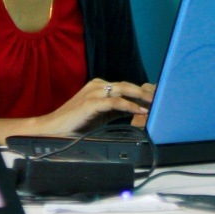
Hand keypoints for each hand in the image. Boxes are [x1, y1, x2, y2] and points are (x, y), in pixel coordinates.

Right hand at [36, 78, 151, 134]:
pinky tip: (140, 111)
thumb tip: (138, 112)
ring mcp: (94, 92)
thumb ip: (117, 111)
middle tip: (161, 98)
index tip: (157, 97)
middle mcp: (98, 85)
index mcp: (100, 86)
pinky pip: (115, 102)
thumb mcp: (102, 115)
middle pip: (127, 85)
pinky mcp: (91, 103)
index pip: (126, 86)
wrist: (53, 129)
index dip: (142, 92)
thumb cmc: (77, 123)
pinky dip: (129, 106)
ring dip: (140, 96)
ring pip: (123, 89)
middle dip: (145, 91)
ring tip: (154, 103)